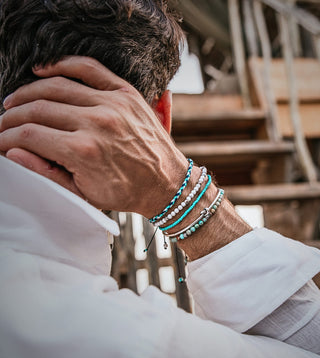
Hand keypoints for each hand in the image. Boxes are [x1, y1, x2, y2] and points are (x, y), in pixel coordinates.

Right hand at [0, 56, 187, 216]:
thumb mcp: (84, 194)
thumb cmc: (126, 192)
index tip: (1, 141)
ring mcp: (112, 104)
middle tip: (4, 123)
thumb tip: (13, 151)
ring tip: (16, 102)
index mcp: (84, 151)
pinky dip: (62, 64)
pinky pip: (89, 68)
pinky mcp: (126, 94)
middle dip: (12, 117)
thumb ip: (45, 173)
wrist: (166, 183)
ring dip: (28, 92)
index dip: (6, 137)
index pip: (29, 135)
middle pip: (37, 108)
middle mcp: (96, 122)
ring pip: (56, 86)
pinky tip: (43, 69)